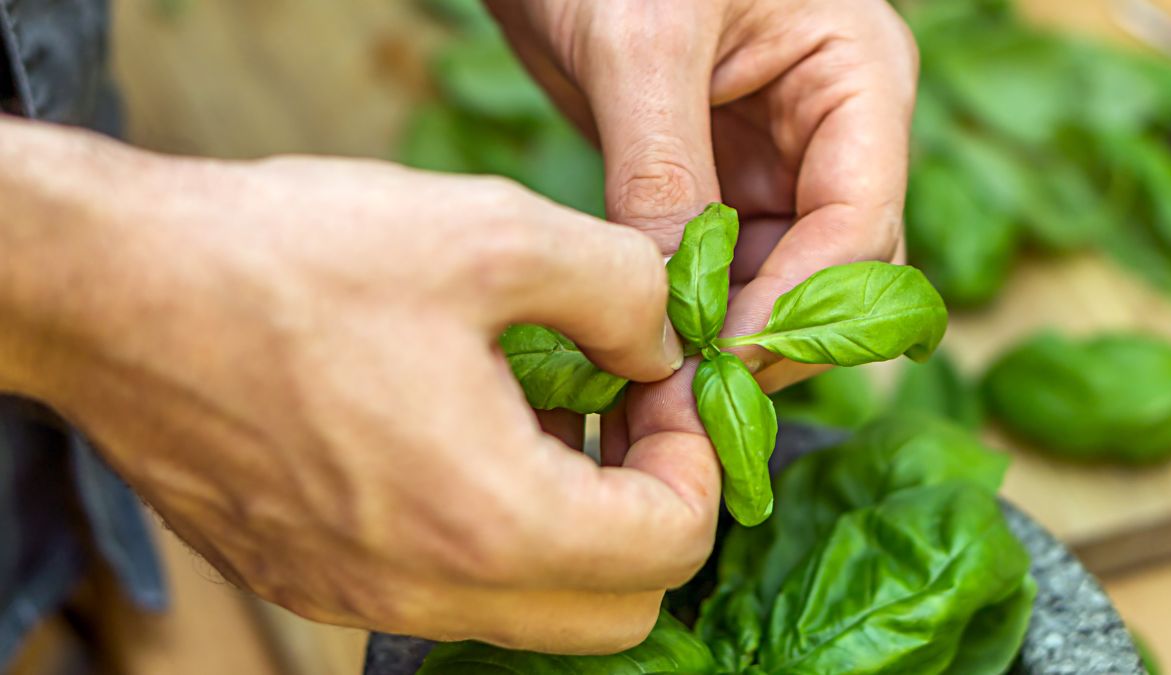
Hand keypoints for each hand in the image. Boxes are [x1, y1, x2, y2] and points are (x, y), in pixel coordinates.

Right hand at [0, 120, 718, 652]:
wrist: (116, 293)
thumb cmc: (293, 261)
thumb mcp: (493, 233)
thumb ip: (621, 292)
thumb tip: (660, 347)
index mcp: (489, 521)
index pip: (672, 548)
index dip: (695, 459)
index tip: (660, 384)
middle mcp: (428, 591)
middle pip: (617, 610)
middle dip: (649, 510)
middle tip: (617, 406)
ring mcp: (364, 597)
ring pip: (532, 605)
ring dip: (571, 520)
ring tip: (535, 404)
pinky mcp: (317, 578)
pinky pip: (448, 587)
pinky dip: (490, 527)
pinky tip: (457, 425)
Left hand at [490, 0, 916, 460]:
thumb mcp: (643, 44)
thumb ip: (664, 169)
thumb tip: (672, 303)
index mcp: (856, 79)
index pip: (859, 225)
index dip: (797, 309)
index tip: (720, 368)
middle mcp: (830, 131)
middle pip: (833, 271)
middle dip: (767, 341)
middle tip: (689, 406)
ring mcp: (775, 162)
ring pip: (778, 284)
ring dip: (728, 342)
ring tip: (661, 396)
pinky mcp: (715, 185)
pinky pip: (723, 271)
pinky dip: (692, 317)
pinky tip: (646, 354)